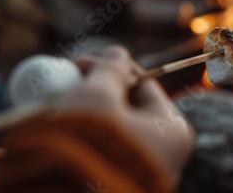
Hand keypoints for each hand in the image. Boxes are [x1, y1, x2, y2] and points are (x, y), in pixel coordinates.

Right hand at [58, 46, 194, 183]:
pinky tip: (62, 127)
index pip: (143, 84)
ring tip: (58, 102)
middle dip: (96, 90)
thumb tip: (118, 53)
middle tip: (67, 79)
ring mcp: (145, 173)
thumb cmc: (90, 143)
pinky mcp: (120, 185)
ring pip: (115, 129)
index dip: (111, 66)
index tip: (79, 61)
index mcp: (174, 130)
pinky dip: (87, 137)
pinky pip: (105, 151)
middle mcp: (167, 155)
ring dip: (89, 112)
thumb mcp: (98, 95)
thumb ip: (110, 70)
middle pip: (129, 108)